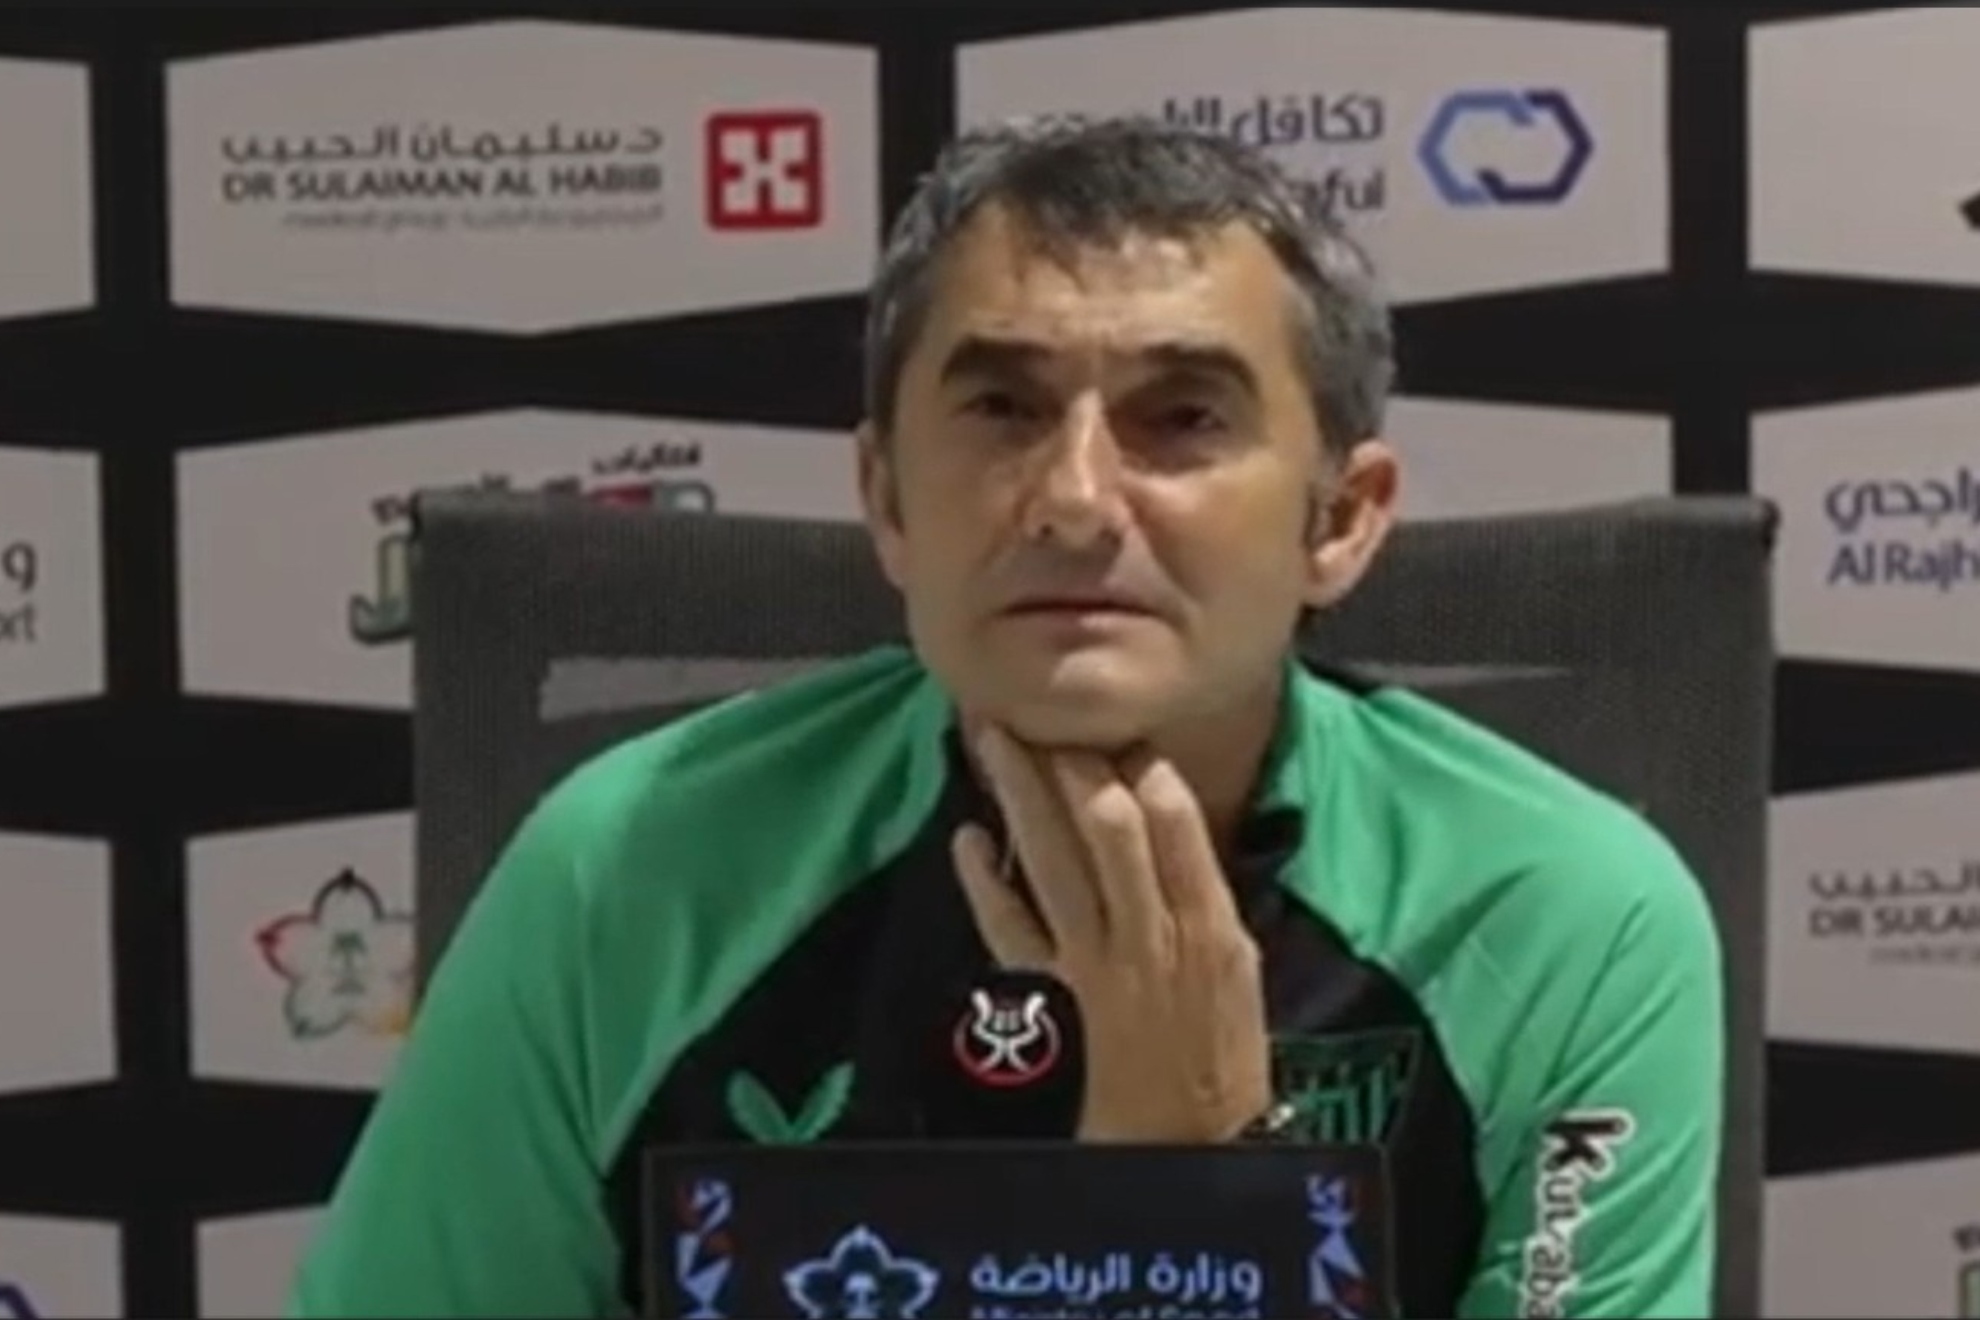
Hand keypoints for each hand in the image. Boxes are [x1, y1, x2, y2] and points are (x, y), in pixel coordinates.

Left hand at [952, 724, 1270, 1142]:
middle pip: (1107, 828)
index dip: (1142, 766)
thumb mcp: (1241, 971)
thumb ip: (1207, 899)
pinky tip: (966, 837)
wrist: (1181, 1145)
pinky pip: (1009, 927)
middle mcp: (1150, 933)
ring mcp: (1093, 962)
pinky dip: (985, 882)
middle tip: (1038, 707)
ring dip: (1020, 796)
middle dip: (1072, 762)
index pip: (1174, 824)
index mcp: (1209, 925)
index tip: (1119, 724)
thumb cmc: (1220, 1058)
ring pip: (1054, 861)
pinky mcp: (1050, 993)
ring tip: (991, 739)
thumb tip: (1171, 822)